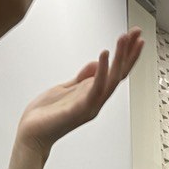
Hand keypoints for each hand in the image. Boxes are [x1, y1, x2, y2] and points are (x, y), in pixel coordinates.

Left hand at [6, 29, 144, 168]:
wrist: (31, 135)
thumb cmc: (46, 116)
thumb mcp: (65, 88)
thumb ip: (82, 78)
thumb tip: (95, 64)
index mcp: (92, 94)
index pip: (115, 72)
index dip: (125, 54)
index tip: (132, 36)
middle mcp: (95, 100)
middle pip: (118, 74)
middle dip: (128, 52)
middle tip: (136, 32)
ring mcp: (89, 106)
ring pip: (111, 80)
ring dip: (119, 58)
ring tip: (123, 39)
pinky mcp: (79, 110)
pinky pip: (95, 89)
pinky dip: (101, 71)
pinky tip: (103, 55)